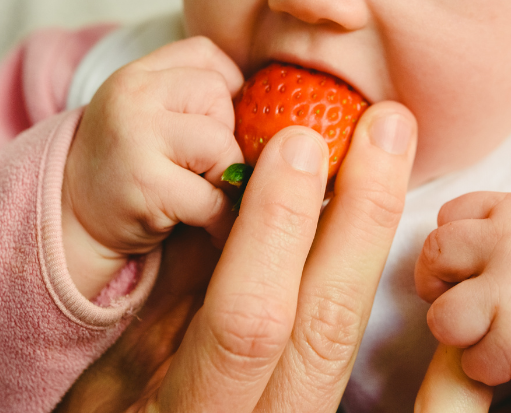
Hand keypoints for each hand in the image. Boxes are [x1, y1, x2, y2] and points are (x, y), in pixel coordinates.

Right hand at [61, 100, 417, 412]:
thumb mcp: (118, 376)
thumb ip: (175, 300)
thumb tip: (230, 202)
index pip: (248, 321)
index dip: (278, 229)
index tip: (297, 145)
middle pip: (328, 319)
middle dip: (362, 214)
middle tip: (386, 127)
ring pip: (349, 325)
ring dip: (374, 229)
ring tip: (392, 147)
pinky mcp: (313, 407)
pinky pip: (346, 332)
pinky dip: (362, 259)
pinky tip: (376, 201)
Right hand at [62, 36, 244, 296]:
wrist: (73, 224)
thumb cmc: (133, 167)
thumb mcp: (156, 115)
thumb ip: (202, 97)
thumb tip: (286, 110)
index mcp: (138, 72)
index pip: (207, 55)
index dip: (225, 92)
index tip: (217, 126)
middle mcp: (132, 94)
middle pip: (220, 98)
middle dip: (225, 138)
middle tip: (205, 169)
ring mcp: (135, 136)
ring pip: (221, 143)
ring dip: (224, 178)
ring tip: (206, 195)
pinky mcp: (145, 183)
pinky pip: (212, 195)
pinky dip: (220, 218)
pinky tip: (208, 225)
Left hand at [414, 192, 510, 388]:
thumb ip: (493, 226)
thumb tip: (441, 255)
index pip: (446, 217)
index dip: (452, 249)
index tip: (470, 268)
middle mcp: (506, 241)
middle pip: (433, 257)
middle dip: (438, 285)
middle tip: (466, 303)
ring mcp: (509, 290)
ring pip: (441, 317)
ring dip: (460, 334)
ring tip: (491, 333)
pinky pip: (471, 361)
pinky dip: (489, 368)